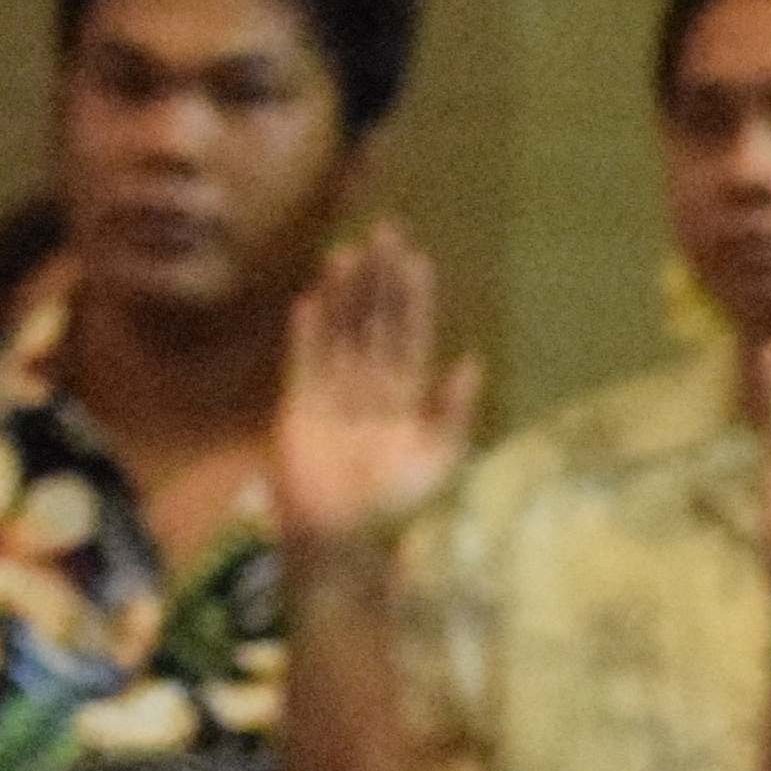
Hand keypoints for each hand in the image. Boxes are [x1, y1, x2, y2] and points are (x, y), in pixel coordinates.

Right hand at [273, 226, 477, 554]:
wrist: (340, 539)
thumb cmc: (394, 505)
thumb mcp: (438, 460)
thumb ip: (454, 412)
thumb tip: (471, 360)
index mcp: (407, 395)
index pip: (411, 334)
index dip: (413, 297)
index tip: (415, 258)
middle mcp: (370, 385)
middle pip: (374, 322)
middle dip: (378, 279)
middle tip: (382, 232)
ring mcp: (332, 393)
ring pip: (340, 333)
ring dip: (342, 295)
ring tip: (344, 253)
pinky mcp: (298, 407)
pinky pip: (302, 362)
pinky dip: (306, 335)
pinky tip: (309, 302)